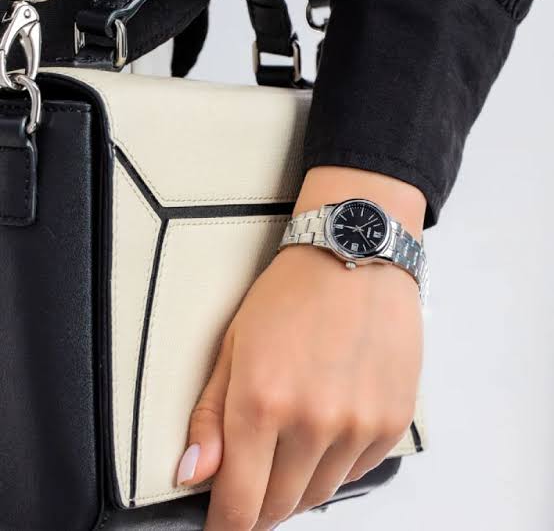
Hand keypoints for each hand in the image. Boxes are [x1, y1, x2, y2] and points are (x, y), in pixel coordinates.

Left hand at [176, 167, 425, 529]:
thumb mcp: (233, 345)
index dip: (227, 524)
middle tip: (255, 476)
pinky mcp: (392, 421)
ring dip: (298, 482)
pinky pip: (356, 471)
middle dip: (259, 503)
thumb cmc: (290, 294)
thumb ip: (210, 416)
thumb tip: (194, 475)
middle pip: (280, 506)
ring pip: (320, 493)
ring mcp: (358, 425)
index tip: (224, 525)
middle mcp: (312, 422)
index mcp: (260, 402)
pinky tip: (328, 425)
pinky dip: (335, 462)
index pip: (239, 504)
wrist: (356, 256)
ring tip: (292, 441)